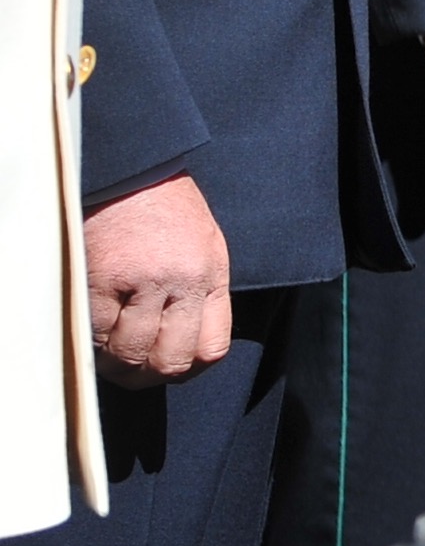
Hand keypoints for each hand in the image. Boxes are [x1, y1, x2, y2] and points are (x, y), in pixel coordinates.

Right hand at [85, 173, 230, 384]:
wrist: (134, 171)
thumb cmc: (167, 212)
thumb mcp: (204, 250)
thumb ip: (199, 297)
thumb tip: (180, 349)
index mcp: (212, 276)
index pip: (212, 348)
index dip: (187, 369)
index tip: (167, 367)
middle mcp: (185, 282)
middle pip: (171, 360)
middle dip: (149, 375)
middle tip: (131, 368)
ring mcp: (145, 281)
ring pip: (132, 353)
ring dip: (116, 361)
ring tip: (108, 349)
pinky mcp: (104, 279)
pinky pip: (97, 332)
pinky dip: (92, 339)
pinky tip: (93, 326)